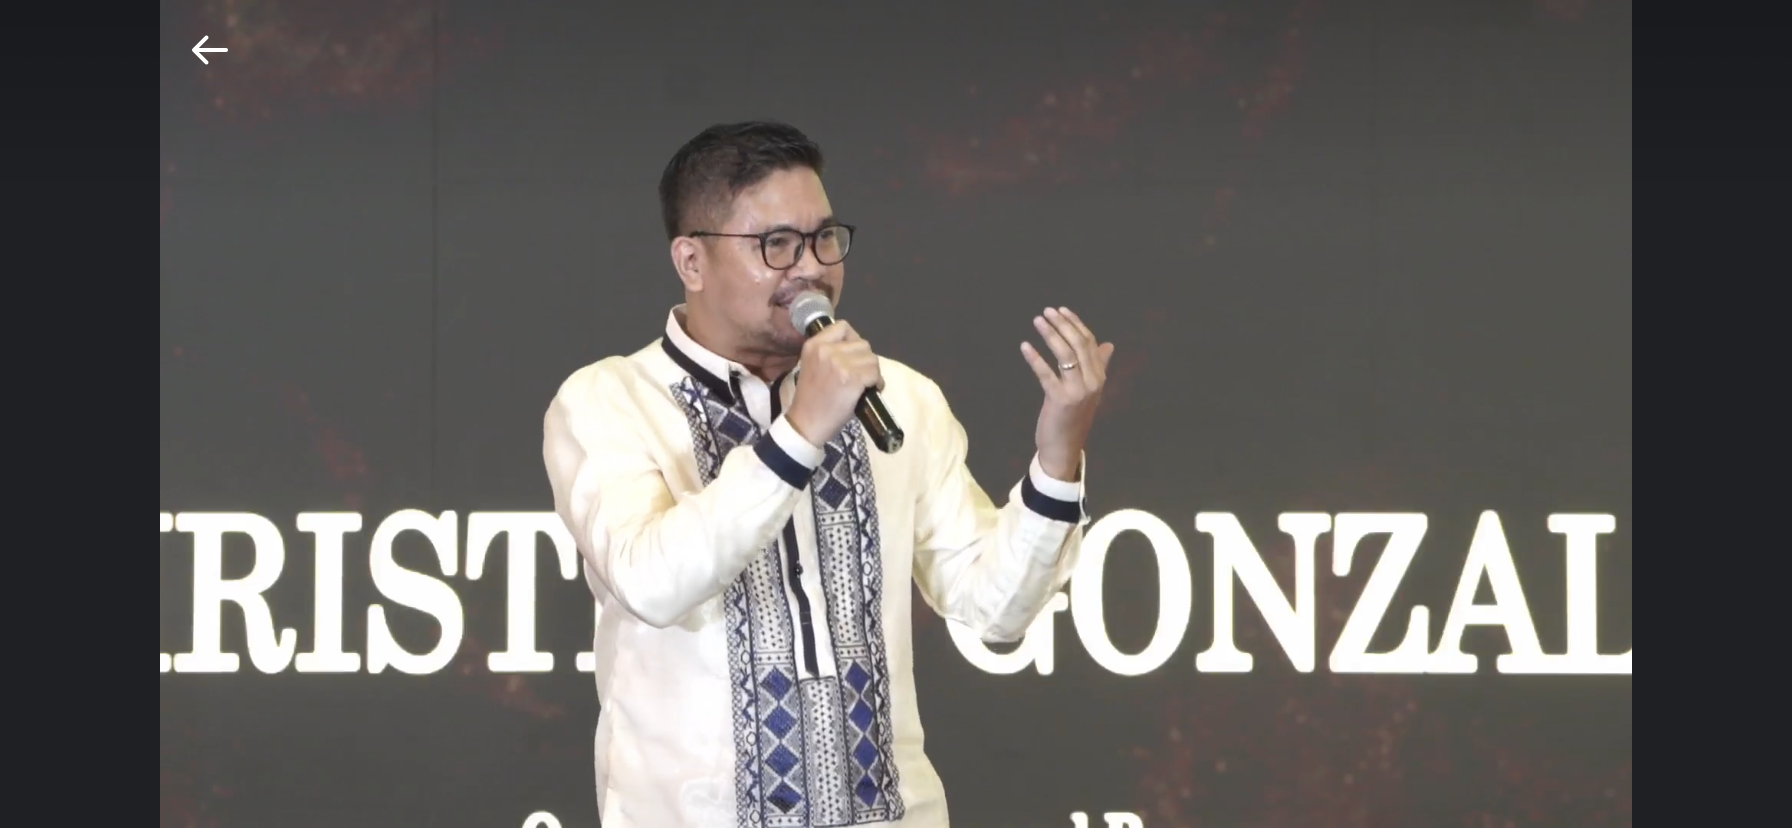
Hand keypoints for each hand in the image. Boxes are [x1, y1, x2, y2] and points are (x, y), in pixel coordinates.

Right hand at [786, 321, 884, 447]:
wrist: (806, 423)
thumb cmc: (811, 398)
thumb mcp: (812, 365)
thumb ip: (828, 352)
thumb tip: (854, 347)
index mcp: (814, 345)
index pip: (843, 326)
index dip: (853, 340)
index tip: (853, 356)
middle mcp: (827, 350)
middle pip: (862, 344)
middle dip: (865, 359)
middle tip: (861, 375)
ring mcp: (840, 364)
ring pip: (872, 358)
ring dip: (873, 371)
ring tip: (866, 384)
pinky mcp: (853, 379)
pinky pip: (875, 374)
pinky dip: (877, 383)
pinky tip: (870, 391)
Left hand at [1020, 307, 1114, 481]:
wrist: (1065, 447)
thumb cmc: (1073, 417)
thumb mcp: (1089, 390)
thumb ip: (1098, 366)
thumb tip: (1108, 345)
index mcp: (1100, 377)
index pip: (1090, 343)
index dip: (1076, 324)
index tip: (1061, 310)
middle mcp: (1093, 382)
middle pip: (1079, 345)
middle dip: (1062, 325)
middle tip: (1046, 312)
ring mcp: (1077, 391)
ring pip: (1065, 355)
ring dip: (1050, 335)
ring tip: (1037, 322)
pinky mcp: (1060, 400)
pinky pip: (1046, 374)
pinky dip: (1035, 358)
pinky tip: (1025, 346)